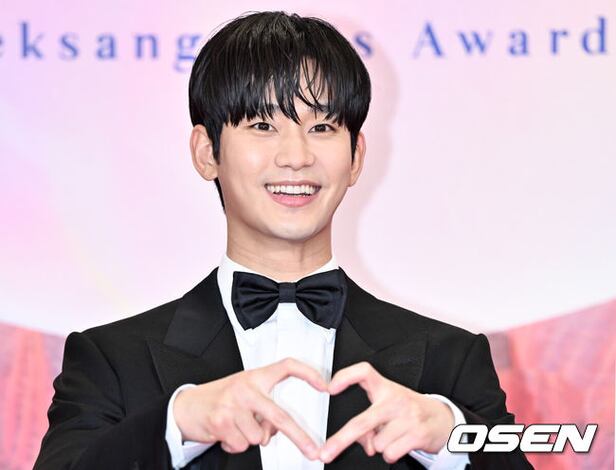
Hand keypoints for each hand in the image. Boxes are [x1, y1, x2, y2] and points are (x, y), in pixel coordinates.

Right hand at [174, 357, 326, 459]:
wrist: (187, 406)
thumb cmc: (221, 398)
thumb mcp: (245, 395)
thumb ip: (263, 409)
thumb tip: (274, 432)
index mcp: (256, 376)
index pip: (287, 366)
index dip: (308, 373)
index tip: (325, 385)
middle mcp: (246, 387)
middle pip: (280, 415)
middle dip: (299, 437)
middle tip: (312, 450)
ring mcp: (233, 404)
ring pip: (259, 438)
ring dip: (249, 439)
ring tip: (236, 427)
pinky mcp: (221, 420)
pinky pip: (242, 445)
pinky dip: (235, 445)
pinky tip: (226, 433)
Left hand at [320, 362, 453, 463]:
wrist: (441, 418)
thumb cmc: (407, 410)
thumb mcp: (388, 408)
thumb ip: (370, 422)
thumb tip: (365, 444)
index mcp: (385, 387)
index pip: (364, 372)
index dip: (346, 377)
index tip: (330, 387)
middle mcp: (395, 399)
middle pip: (362, 421)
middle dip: (341, 440)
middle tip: (325, 453)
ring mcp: (407, 416)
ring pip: (377, 444)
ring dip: (380, 446)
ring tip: (392, 435)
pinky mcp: (418, 433)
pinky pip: (390, 453)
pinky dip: (391, 454)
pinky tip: (400, 444)